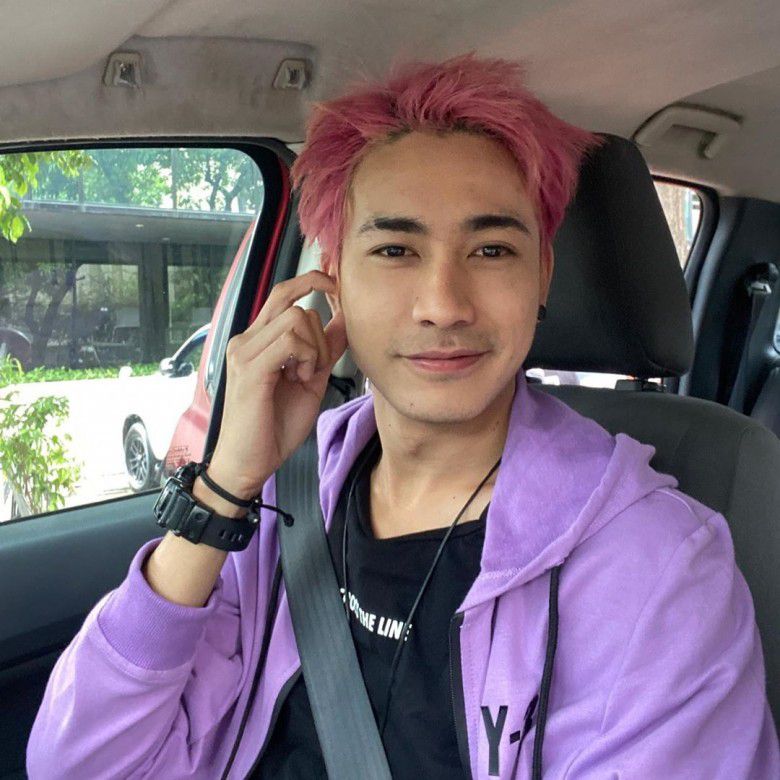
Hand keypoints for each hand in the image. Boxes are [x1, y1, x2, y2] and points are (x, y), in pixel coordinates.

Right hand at [205, 270, 347, 497]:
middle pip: (293, 301)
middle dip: (319, 332)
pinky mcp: (249, 368)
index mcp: (258, 340)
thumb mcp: (311, 380)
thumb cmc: (274, 426)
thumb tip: (343, 319)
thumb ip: (324, 349)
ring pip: (295, 319)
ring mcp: (244, 351)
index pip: (282, 293)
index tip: (334, 285)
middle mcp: (246, 339)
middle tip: (314, 367)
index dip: (310, 280)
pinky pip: (290, 341)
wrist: (249, 462)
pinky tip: (299, 380)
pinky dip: (305, 358)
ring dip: (313, 348)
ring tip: (303, 377)